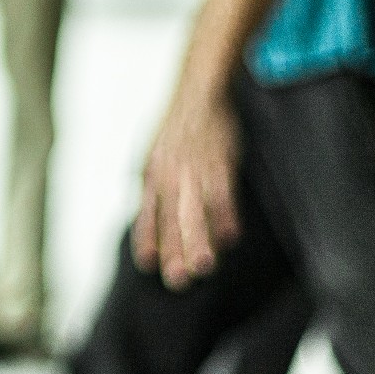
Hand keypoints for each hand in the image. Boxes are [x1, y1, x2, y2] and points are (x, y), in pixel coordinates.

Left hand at [130, 71, 243, 286]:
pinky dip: (226, 216)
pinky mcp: (219, 162)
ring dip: (200, 239)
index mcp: (151, 174)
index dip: (147, 239)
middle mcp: (169, 175)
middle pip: (171, 219)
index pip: (146, 213)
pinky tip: (230, 237)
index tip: (148, 265)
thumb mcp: (151, 153)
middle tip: (177, 280)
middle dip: (174, 251)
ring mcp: (194, 169)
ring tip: (204, 267)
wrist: (197, 92)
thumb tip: (144, 210)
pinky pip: (222, 193)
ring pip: (196, 210)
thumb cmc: (175, 126)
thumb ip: (149, 183)